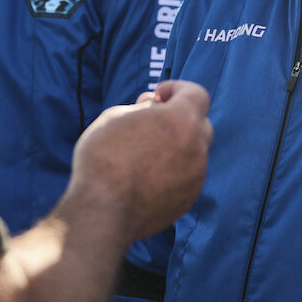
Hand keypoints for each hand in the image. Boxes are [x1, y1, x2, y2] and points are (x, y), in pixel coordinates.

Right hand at [68, 80, 211, 242]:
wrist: (103, 211)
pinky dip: (173, 169)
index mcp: (182, 121)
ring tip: (142, 153)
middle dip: (179, 118)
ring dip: (175, 145)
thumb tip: (153, 107)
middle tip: (151, 122)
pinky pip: (186, 175)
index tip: (158, 96)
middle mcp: (197, 147)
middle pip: (199, 123)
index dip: (178, 89)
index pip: (197, 94)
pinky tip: (145, 176)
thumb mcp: (115, 117)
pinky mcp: (188, 198)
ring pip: (193, 151)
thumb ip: (142, 108)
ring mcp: (196, 175)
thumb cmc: (104, 158)